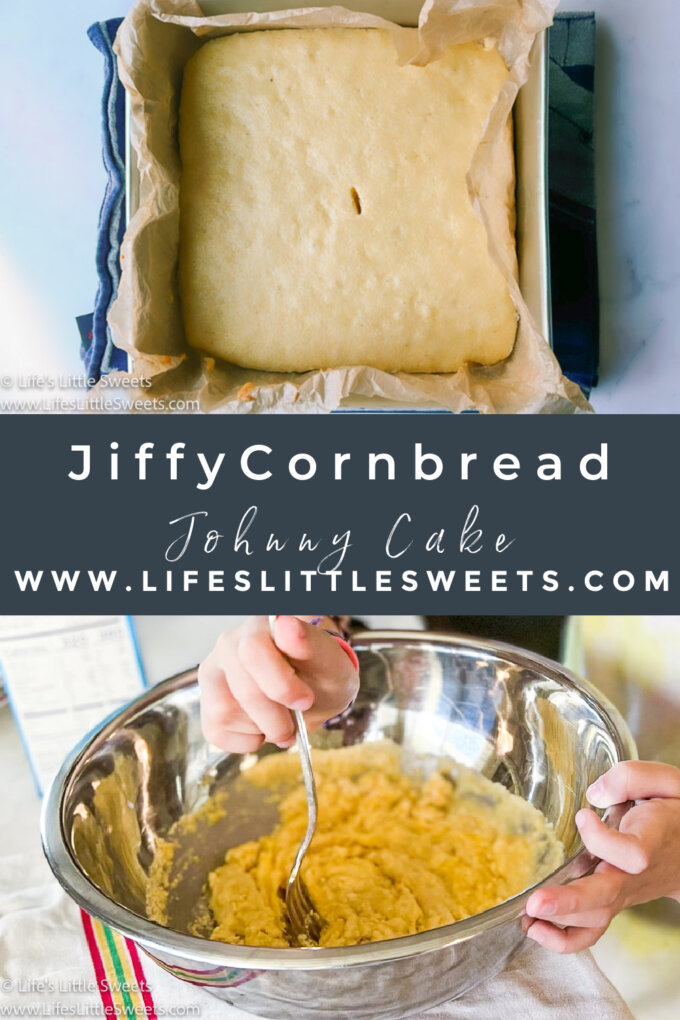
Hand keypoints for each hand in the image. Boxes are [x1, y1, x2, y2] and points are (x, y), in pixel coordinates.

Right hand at [198, 616, 358, 752]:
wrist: (313, 692)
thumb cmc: (319, 672)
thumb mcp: (328, 659)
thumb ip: (310, 642)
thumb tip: (287, 626)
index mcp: (258, 627)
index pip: (253, 652)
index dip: (281, 685)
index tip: (305, 699)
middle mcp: (228, 645)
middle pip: (244, 691)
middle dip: (277, 717)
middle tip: (297, 717)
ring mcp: (213, 674)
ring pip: (224, 713)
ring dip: (262, 728)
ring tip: (281, 720)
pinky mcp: (207, 703)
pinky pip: (215, 732)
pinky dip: (246, 741)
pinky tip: (263, 728)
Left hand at [525, 761, 679, 952]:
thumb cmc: (673, 812)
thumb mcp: (665, 782)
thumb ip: (630, 778)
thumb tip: (595, 793)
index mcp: (650, 843)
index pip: (629, 853)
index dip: (602, 838)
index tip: (584, 815)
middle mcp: (634, 875)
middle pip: (606, 896)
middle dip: (569, 902)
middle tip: (536, 903)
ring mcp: (622, 893)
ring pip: (596, 918)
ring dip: (560, 921)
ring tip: (526, 917)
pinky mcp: (610, 902)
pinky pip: (592, 931)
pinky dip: (566, 939)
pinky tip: (537, 929)